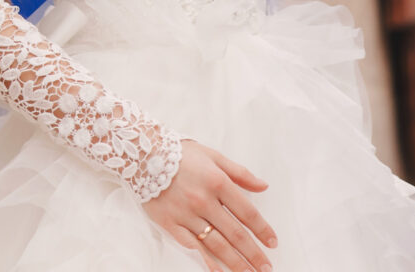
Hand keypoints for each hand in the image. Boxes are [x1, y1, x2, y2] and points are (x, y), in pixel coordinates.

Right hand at [144, 140, 277, 271]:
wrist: (142, 154)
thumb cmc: (181, 154)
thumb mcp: (214, 156)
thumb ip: (240, 173)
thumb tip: (263, 186)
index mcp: (218, 182)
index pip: (247, 212)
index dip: (262, 230)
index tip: (273, 243)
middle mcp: (204, 201)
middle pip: (235, 234)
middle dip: (253, 253)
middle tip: (266, 268)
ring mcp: (186, 215)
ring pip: (216, 244)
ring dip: (235, 262)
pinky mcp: (170, 224)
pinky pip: (192, 247)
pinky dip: (207, 261)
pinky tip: (218, 271)